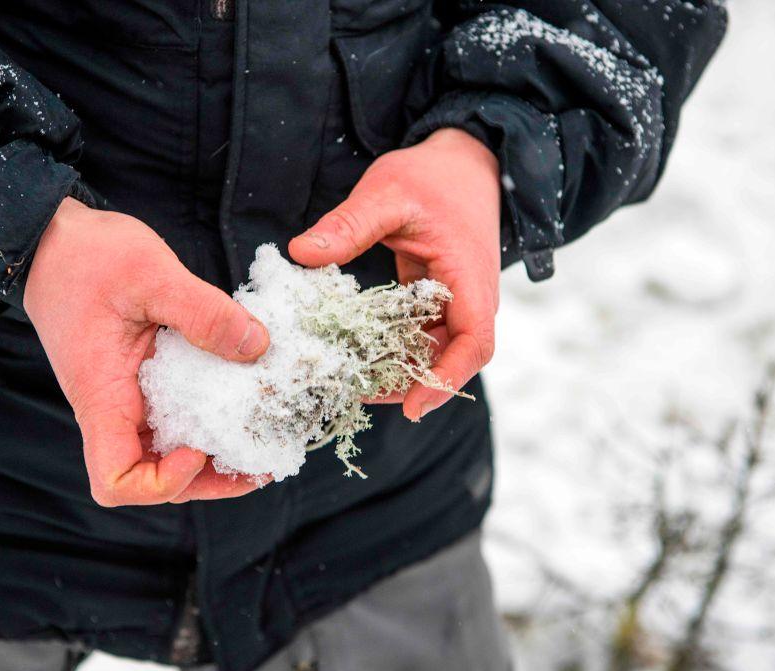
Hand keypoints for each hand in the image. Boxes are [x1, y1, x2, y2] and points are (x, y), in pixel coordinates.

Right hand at [24, 198, 270, 505]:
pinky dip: (208, 420)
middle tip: (264, 461)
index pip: (115, 480)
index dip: (160, 483)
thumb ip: (204, 312)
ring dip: (215, 457)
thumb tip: (257, 347)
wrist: (54, 241)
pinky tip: (246, 402)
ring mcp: (127, 397)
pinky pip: (174, 417)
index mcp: (102, 396)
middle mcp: (113, 408)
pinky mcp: (142, 380)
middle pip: (153, 478)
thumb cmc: (86, 256)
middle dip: (210, 481)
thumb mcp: (150, 273)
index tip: (197, 449)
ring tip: (265, 443)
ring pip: (167, 452)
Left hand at [289, 128, 500, 420]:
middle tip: (356, 394)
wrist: (462, 160)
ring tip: (350, 381)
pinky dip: (392, 346)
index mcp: (469, 277)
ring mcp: (455, 301)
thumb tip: (300, 253)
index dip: (447, 379)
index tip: (414, 407)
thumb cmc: (432, 176)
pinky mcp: (437, 299)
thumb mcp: (387, 193)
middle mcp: (470, 298)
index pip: (474, 342)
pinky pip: (419, 333)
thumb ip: (348, 224)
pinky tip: (356, 353)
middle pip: (450, 358)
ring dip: (397, 368)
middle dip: (409, 382)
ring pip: (432, 350)